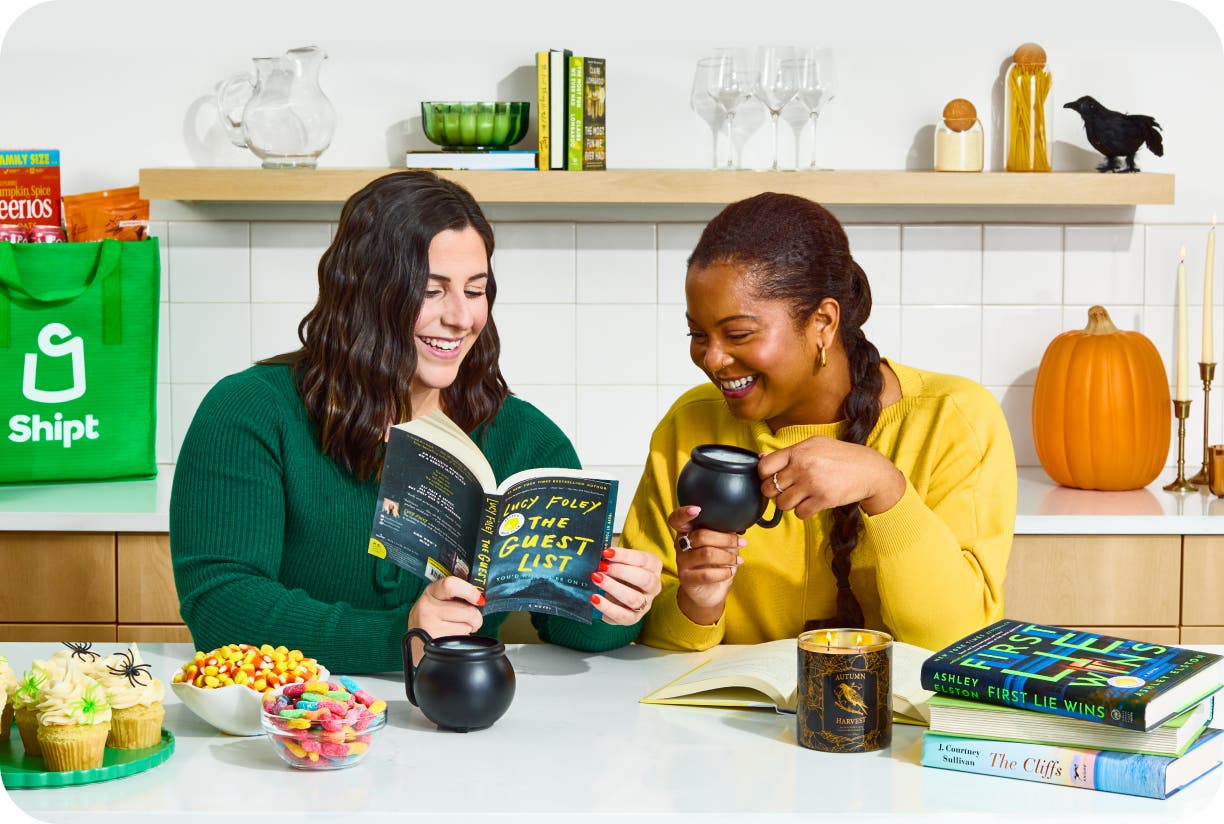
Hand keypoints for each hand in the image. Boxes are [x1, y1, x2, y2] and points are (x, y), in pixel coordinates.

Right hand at [406, 576, 484, 664]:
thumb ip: (456, 594)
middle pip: (468, 611)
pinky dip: (462, 638)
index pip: (451, 585)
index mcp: (431, 592)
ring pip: (467, 627)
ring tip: (456, 627)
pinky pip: (461, 639)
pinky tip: (452, 636)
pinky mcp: (436, 643)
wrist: (414, 639)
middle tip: (471, 619)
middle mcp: (427, 608)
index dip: (470, 592)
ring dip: (468, 628)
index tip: (479, 599)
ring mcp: (430, 627)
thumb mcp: (438, 599)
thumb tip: (480, 597)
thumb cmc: (433, 616)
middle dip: (476, 617)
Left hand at [590, 546, 662, 624]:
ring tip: (596, 579)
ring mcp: (645, 604)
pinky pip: (622, 616)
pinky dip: (607, 607)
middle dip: (620, 571)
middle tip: (601, 567)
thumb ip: (613, 558)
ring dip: (613, 588)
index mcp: (654, 567)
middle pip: (644, 579)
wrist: (619, 595)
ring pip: (634, 599)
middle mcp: (654, 586)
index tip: (606, 552)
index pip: (643, 560)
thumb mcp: (621, 562)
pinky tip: (594, 597)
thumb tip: (599, 555)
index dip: (624, 556)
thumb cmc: (620, 573)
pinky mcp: (633, 618)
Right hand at [668, 504, 745, 624]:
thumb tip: (736, 524)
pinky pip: (707, 574)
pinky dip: (724, 572)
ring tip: (738, 560)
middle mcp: (680, 545)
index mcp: (686, 532)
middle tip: (741, 543)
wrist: (709, 591)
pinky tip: (731, 571)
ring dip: (727, 556)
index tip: (697, 509)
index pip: (677, 519)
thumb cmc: (715, 563)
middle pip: (701, 536)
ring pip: (706, 554)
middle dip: (726, 539)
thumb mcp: (720, 545)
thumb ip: (723, 533)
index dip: (684, 513)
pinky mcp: (686, 579)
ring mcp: (682, 562)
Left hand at [758, 436, 904, 518]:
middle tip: (787, 490)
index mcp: (799, 450)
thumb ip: (788, 453)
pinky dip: (803, 511)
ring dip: (789, 503)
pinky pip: (799, 513)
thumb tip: (761, 459)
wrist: (870, 470)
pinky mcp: (823, 499)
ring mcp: (813, 483)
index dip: (764, 476)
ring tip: (801, 496)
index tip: (772, 478)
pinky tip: (812, 502)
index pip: (764, 467)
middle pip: (770, 488)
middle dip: (775, 492)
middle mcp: (803, 466)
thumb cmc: (841, 456)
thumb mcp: (815, 445)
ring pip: (782, 504)